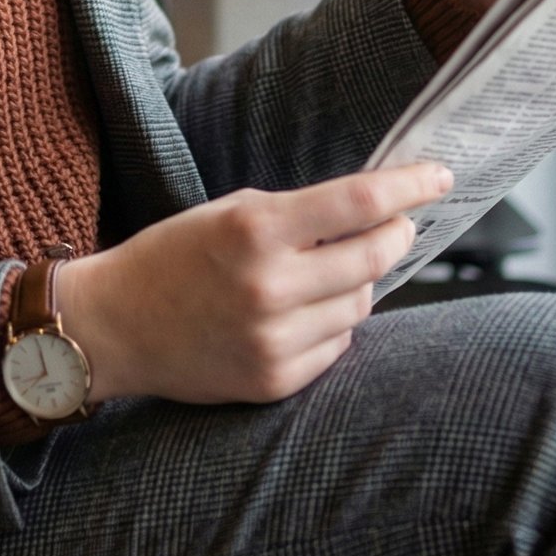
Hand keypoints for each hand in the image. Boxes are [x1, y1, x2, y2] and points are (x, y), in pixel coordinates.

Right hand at [54, 161, 452, 406]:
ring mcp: (273, 339)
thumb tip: (377, 213)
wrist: (115, 325)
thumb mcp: (230, 212)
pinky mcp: (274, 380)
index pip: (359, 202)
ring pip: (360, 304)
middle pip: (373, 256)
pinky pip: (337, 346)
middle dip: (396, 235)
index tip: (440, 175)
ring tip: (326, 271)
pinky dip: (332, 324)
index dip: (410, 186)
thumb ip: (299, 215)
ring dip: (358, 282)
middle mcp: (269, 285)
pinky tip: (302, 311)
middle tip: (399, 224)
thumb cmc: (174, 255)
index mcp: (255, 229)